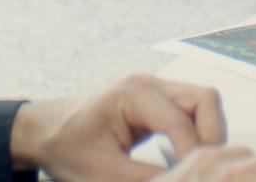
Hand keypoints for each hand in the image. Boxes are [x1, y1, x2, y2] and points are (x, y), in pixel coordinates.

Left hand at [10, 74, 225, 180]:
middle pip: (205, 99)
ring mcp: (154, 89)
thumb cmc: (65, 146)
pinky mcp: (155, 102)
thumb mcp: (103, 172)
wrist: (43, 131)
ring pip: (203, 103)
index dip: (193, 155)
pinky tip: (186, 159)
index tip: (192, 179)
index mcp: (133, 94)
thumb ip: (146, 179)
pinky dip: (196, 133)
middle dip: (212, 137)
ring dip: (208, 134)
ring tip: (196, 167)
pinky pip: (191, 111)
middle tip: (204, 170)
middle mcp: (148, 84)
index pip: (182, 121)